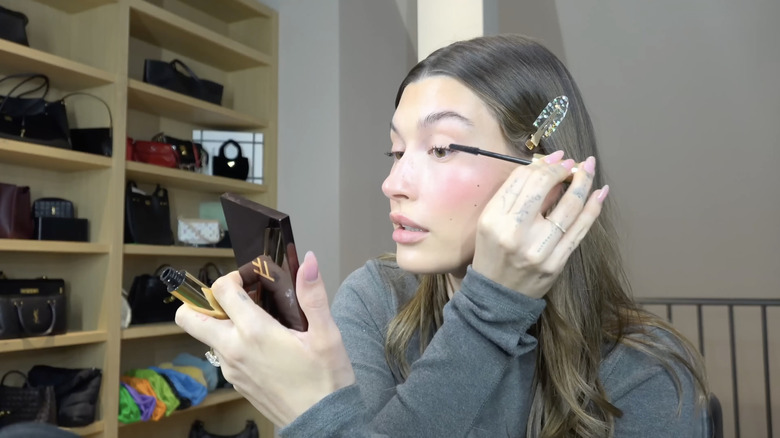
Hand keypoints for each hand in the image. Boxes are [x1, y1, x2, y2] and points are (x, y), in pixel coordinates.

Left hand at [175, 251, 354, 425]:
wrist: (323, 423)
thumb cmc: (326, 379)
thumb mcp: (326, 334)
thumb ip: (313, 295)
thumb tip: (308, 260)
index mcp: (254, 332)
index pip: (221, 290)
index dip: (233, 276)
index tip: (251, 278)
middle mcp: (233, 350)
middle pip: (188, 317)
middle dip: (202, 300)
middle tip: (235, 298)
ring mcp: (230, 368)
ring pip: (206, 335)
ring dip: (220, 322)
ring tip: (257, 320)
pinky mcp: (236, 382)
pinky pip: (221, 353)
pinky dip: (231, 341)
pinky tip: (263, 344)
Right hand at [472, 151, 608, 297]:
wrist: (497, 295)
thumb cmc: (493, 252)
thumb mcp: (492, 222)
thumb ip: (516, 196)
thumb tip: (546, 166)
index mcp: (493, 219)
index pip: (521, 180)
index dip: (543, 163)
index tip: (556, 157)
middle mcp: (514, 232)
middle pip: (544, 186)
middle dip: (563, 169)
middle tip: (573, 163)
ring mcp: (538, 249)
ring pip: (569, 205)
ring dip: (583, 182)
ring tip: (589, 168)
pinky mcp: (557, 262)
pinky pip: (580, 229)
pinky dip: (593, 207)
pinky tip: (600, 192)